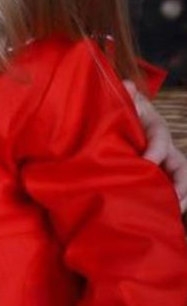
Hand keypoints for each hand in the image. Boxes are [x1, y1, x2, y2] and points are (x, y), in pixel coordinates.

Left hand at [124, 80, 186, 211]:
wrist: (125, 120)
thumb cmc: (125, 111)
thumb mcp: (125, 101)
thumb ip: (126, 95)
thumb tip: (127, 85)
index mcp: (156, 128)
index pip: (159, 139)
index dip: (155, 151)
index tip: (147, 161)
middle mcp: (165, 148)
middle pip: (180, 167)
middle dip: (180, 183)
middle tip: (174, 198)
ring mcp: (164, 165)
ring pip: (179, 182)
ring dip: (178, 198)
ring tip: (172, 214)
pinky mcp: (159, 177)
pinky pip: (169, 192)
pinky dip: (169, 205)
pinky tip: (162, 220)